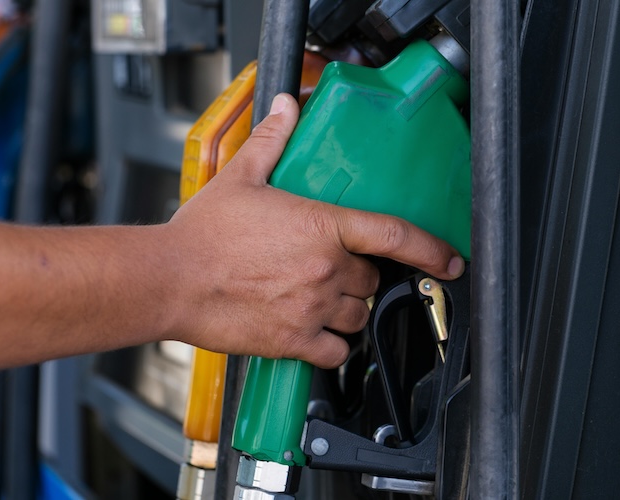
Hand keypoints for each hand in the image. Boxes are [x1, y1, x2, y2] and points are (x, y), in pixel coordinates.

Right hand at [165, 93, 464, 368]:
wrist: (170, 280)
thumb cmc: (202, 234)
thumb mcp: (240, 177)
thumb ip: (272, 141)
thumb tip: (286, 107)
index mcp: (321, 227)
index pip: (393, 235)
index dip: (432, 249)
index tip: (450, 260)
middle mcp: (325, 270)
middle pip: (373, 278)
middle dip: (361, 274)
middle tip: (332, 268)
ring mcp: (313, 308)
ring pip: (359, 314)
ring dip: (350, 307)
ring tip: (323, 297)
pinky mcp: (294, 340)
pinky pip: (335, 351)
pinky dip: (333, 345)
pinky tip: (315, 331)